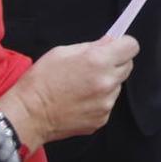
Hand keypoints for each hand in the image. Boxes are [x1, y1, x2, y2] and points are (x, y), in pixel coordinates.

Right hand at [1, 35, 138, 149]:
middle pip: (127, 66)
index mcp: (98, 61)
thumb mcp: (62, 52)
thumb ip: (91, 46)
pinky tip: (79, 100)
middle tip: (95, 66)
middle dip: (115, 62)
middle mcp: (107, 82)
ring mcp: (106, 103)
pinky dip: (98, 100)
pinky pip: (108, 103)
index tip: (117, 46)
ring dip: (106, 83)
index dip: (124, 44)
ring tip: (82, 86)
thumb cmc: (40, 81)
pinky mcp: (101, 119)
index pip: (132, 46)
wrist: (28, 115)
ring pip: (117, 86)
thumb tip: (109, 42)